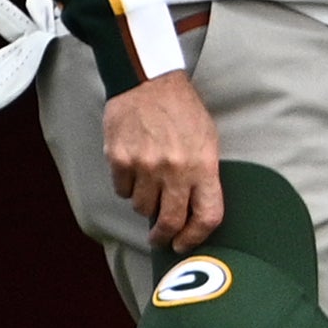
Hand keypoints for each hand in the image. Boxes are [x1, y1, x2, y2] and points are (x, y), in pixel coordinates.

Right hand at [104, 71, 222, 250]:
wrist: (148, 82)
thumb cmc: (183, 112)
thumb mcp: (207, 141)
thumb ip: (204, 175)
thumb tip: (195, 210)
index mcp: (203, 166)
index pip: (207, 216)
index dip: (196, 237)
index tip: (186, 244)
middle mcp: (175, 170)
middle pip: (171, 221)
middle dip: (165, 237)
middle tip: (161, 239)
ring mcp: (145, 166)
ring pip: (142, 208)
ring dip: (146, 206)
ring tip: (149, 189)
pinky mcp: (119, 160)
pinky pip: (122, 191)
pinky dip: (127, 188)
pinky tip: (133, 172)